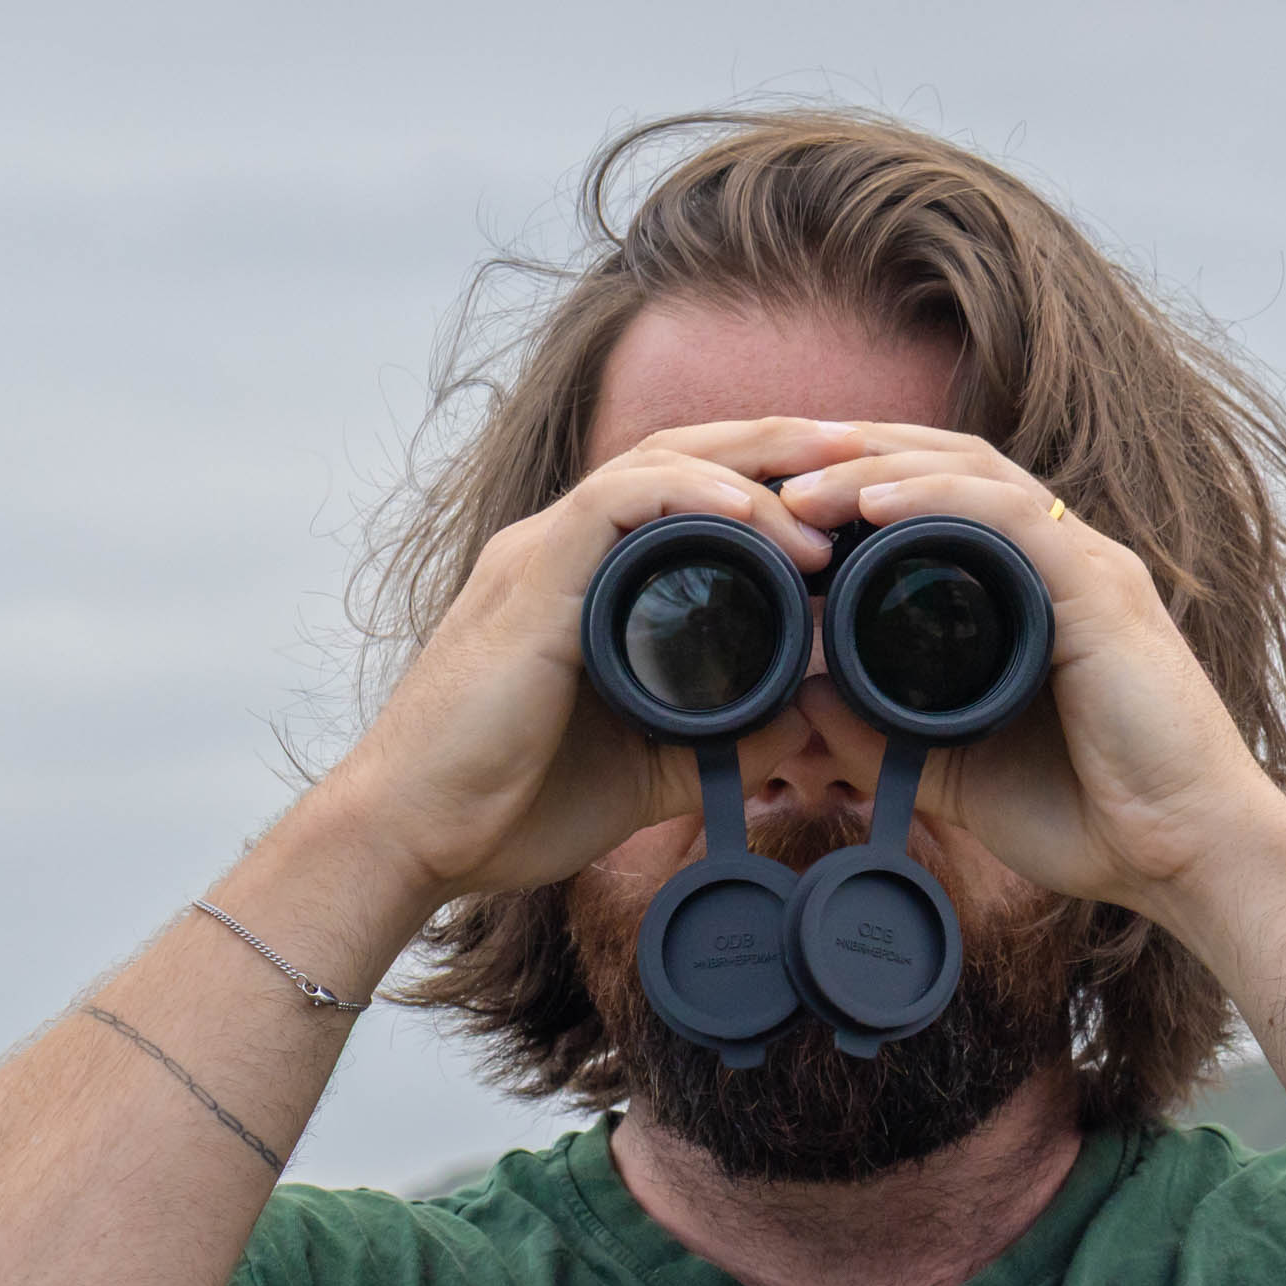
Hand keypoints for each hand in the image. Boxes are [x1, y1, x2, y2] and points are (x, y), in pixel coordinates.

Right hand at [320, 418, 863, 904]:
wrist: (413, 839)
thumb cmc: (509, 808)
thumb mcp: (648, 769)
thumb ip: (722, 742)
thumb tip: (809, 724)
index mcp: (587, 581)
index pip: (689, 496)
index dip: (772, 483)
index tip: (854, 506)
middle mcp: (562, 548)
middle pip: (686, 456)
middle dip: (783, 446)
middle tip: (872, 452)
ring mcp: (541, 555)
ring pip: (661, 463)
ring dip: (756, 466)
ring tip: (835, 480)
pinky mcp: (530, 580)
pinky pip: (618, 503)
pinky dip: (694, 497)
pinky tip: (757, 513)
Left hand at [775, 429, 1285, 919]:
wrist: (1189, 857)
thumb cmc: (1097, 817)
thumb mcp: (959, 775)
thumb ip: (887, 740)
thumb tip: (803, 708)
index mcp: (1035, 592)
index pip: (940, 503)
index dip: (859, 486)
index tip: (775, 503)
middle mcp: (1064, 561)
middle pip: (948, 467)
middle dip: (854, 452)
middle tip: (770, 462)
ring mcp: (1088, 567)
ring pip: (971, 477)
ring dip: (879, 465)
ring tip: (800, 475)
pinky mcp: (1103, 592)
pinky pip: (1010, 520)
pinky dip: (937, 501)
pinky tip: (871, 502)